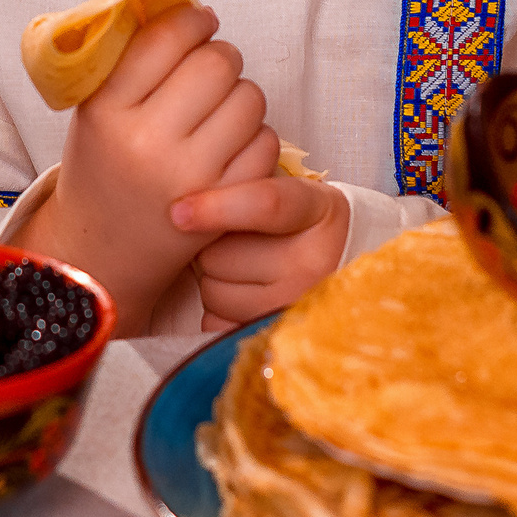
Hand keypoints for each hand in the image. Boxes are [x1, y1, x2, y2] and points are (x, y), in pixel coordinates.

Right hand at [17, 4, 275, 331]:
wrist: (103, 251)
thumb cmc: (104, 165)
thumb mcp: (95, 111)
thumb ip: (128, 61)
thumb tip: (180, 2)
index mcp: (106, 112)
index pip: (165, 39)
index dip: (192, 19)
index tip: (200, 20)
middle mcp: (146, 143)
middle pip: (217, 63)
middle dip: (221, 56)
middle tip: (212, 65)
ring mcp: (189, 176)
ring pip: (249, 99)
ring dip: (242, 95)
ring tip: (219, 108)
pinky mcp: (223, 204)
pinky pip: (265, 142)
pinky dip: (255, 136)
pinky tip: (230, 144)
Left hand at [178, 175, 351, 331]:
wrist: (338, 264)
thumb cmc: (297, 221)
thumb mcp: (288, 191)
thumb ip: (247, 184)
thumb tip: (182, 205)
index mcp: (320, 210)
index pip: (266, 205)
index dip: (217, 207)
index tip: (178, 212)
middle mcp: (315, 261)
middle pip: (222, 255)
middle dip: (210, 247)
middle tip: (229, 241)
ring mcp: (298, 304)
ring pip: (214, 292)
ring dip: (212, 279)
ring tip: (239, 268)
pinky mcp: (278, 333)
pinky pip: (217, 323)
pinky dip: (217, 311)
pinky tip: (242, 294)